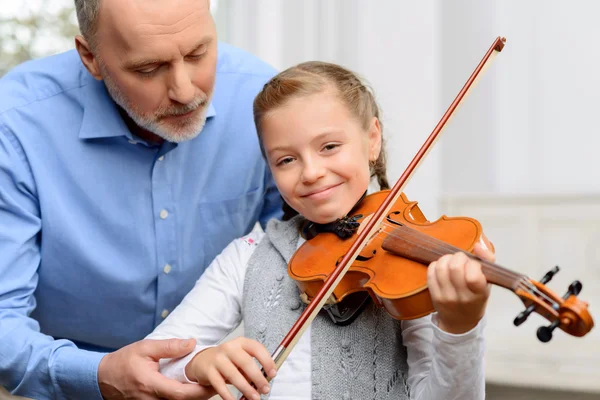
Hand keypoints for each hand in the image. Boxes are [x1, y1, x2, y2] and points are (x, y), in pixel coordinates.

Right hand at [98, 338, 215, 399]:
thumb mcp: (145, 348)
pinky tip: (193, 391)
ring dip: (194, 398)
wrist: (102, 378)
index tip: (214, 383)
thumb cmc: (123, 362)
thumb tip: (192, 343)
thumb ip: (169, 346)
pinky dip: (184, 399)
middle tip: (219, 384)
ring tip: (209, 386)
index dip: (200, 391)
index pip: (180, 394)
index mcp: (151, 385)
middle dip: (202, 396)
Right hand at [185, 337, 276, 399]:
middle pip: (246, 362)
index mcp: (241, 342)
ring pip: (233, 374)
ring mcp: (218, 358)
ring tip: (254, 397)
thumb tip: (263, 381)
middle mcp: (229, 348)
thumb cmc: (228, 360)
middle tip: (265, 389)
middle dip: (258, 378)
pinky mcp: (209, 370)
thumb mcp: (241, 359)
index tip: (273, 373)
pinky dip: (228, 395)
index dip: (267, 361)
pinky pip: (220, 385)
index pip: (257, 348)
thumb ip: (251, 368)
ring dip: (246, 388)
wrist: (203, 360)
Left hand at [427, 242, 495, 333]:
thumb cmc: (477, 298)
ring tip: (451, 262)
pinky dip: (436, 264)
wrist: (460, 321)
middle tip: (461, 260)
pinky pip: (430, 272)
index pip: (473, 275)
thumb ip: (488, 260)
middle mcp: (462, 296)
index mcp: (479, 293)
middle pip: (454, 267)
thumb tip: (478, 244)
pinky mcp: (433, 295)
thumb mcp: (489, 282)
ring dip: (446, 259)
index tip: (474, 265)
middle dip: (458, 257)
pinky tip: (442, 268)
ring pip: (441, 267)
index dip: (473, 264)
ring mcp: (446, 296)